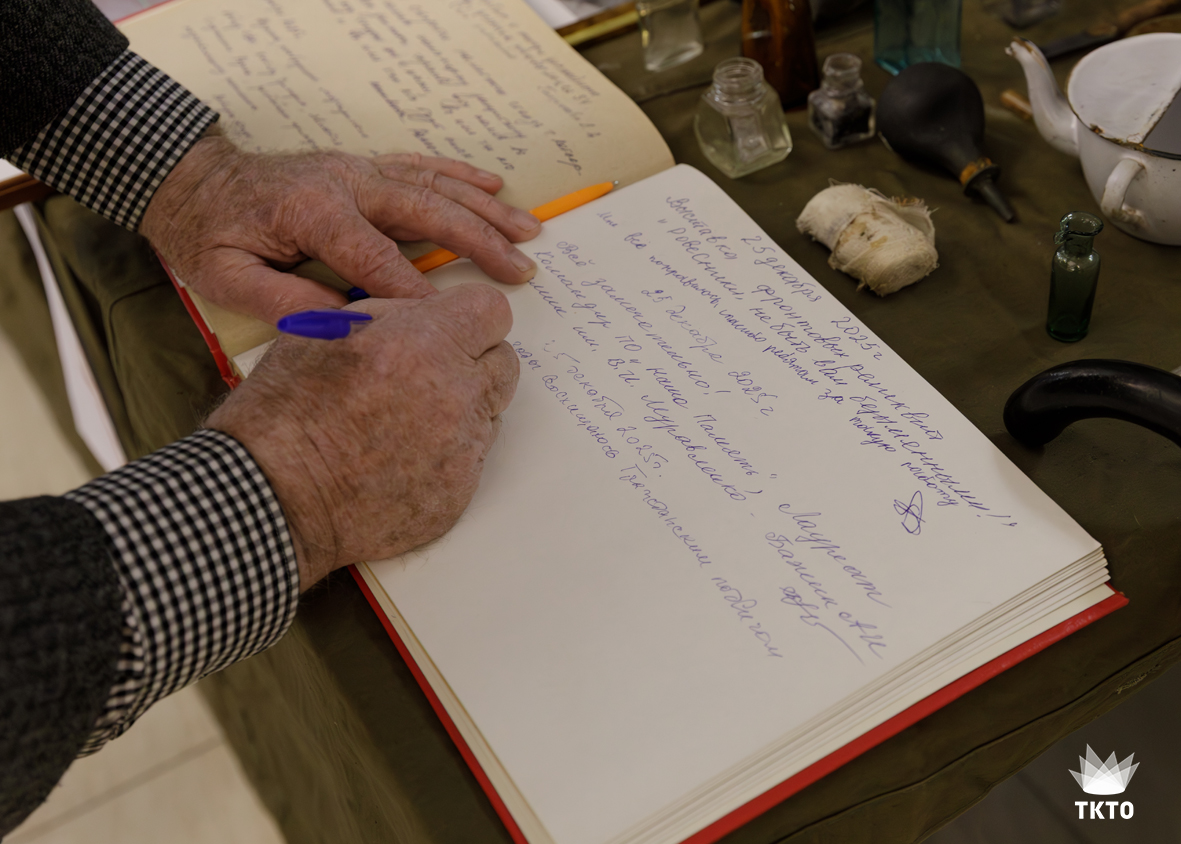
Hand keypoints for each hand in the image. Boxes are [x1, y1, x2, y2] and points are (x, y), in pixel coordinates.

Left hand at [140, 128, 540, 322]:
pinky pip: (422, 167)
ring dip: (486, 210)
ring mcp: (359, 170)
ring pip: (436, 187)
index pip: (379, 260)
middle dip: (480, 243)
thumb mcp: (227, 279)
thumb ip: (284, 303)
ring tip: (529, 232)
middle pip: (428, 212)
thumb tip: (346, 324)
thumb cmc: (208, 235)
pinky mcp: (363, 168)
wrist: (192, 181)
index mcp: (315, 212)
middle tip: (521, 272)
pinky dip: (461, 175)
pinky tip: (495, 186)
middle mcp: (347, 182)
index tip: (449, 326)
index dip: (416, 296)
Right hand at [205, 284, 517, 588]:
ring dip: (461, 410)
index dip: (470, 317)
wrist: (273, 494)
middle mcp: (456, 394)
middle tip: (430, 374)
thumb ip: (393, 312)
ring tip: (405, 421)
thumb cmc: (287, 411)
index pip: (493, 311)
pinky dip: (446, 456)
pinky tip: (400, 458)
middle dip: (473, 362)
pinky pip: (471, 461)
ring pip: (490, 413)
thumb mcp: (325, 328)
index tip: (454, 328)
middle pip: (504, 362)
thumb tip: (429, 312)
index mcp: (427, 343)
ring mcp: (463, 449)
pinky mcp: (459, 492)